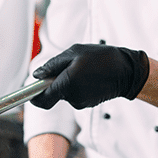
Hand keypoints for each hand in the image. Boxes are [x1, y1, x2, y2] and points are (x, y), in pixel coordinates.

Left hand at [31, 44, 149, 108]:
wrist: (128, 71)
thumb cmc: (101, 58)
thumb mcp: (74, 53)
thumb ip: (52, 65)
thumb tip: (37, 74)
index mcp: (66, 84)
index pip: (42, 99)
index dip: (33, 96)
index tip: (29, 91)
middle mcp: (72, 97)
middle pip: (52, 94)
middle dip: (54, 82)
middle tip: (65, 67)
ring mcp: (80, 102)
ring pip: (63, 93)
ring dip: (66, 82)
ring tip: (82, 69)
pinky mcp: (87, 104)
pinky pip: (73, 95)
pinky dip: (75, 86)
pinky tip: (88, 76)